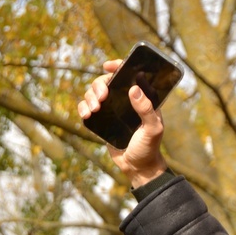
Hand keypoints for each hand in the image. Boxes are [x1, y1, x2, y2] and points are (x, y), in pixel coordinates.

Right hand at [77, 59, 167, 186]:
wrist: (137, 167)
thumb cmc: (149, 148)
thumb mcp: (152, 129)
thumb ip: (146, 110)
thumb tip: (134, 89)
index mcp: (140, 98)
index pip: (128, 75)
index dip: (117, 67)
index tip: (107, 66)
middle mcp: (125, 100)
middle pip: (106, 82)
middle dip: (99, 85)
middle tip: (102, 97)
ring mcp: (112, 110)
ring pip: (94, 93)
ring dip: (89, 96)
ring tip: (94, 110)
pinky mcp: (102, 120)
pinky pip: (87, 107)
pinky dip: (83, 107)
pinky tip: (86, 115)